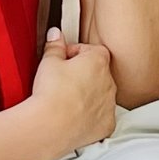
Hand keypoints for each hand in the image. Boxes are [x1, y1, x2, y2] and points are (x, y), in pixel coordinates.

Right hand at [26, 29, 117, 159]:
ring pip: (102, 95)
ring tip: (66, 100)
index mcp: (98, 62)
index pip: (93, 50)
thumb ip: (55, 46)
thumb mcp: (48, 62)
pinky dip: (92, 117)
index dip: (77, 53)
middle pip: (99, 73)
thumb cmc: (51, 93)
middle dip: (84, 74)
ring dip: (89, 95)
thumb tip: (56, 34)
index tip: (64, 59)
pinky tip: (75, 117)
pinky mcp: (107, 125)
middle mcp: (109, 82)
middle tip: (63, 80)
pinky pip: (102, 117)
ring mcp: (110, 105)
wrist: (51, 125)